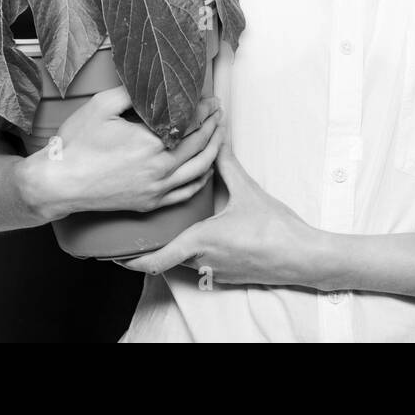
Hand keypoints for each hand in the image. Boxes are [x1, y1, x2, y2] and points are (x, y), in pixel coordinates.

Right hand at [21, 86, 223, 218]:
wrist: (58, 183)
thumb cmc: (76, 144)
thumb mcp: (102, 105)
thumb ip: (133, 92)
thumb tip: (154, 82)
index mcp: (152, 143)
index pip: (192, 123)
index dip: (205, 110)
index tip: (210, 99)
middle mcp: (160, 168)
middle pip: (201, 145)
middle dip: (214, 126)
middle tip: (219, 111)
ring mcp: (157, 189)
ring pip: (200, 170)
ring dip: (214, 149)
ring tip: (219, 134)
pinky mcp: (150, 203)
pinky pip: (187, 192)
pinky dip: (202, 178)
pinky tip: (206, 167)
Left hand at [116, 144, 320, 287]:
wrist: (301, 256)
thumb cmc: (274, 227)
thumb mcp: (247, 191)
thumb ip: (226, 165)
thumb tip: (215, 139)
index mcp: (201, 240)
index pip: (154, 259)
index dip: (130, 259)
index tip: (113, 253)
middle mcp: (203, 260)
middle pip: (165, 260)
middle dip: (151, 248)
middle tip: (136, 233)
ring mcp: (216, 271)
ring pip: (184, 263)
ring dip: (174, 249)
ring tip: (169, 230)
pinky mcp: (229, 274)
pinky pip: (202, 265)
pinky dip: (195, 253)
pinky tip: (203, 237)